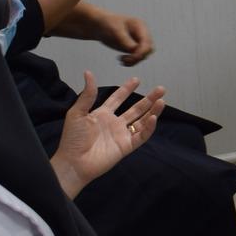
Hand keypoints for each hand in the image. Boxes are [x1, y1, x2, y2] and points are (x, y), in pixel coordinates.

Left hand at [49, 73, 165, 198]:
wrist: (74, 162)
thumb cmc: (73, 139)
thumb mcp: (77, 113)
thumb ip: (87, 95)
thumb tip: (88, 73)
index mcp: (102, 114)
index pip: (117, 99)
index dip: (126, 89)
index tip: (136, 79)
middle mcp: (114, 123)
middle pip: (135, 108)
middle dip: (148, 99)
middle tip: (160, 89)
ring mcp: (121, 135)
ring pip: (141, 121)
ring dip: (152, 111)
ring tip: (162, 100)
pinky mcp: (126, 146)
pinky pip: (141, 136)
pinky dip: (148, 127)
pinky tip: (153, 117)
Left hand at [88, 8, 155, 64]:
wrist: (99, 24)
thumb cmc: (107, 25)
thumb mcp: (115, 32)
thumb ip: (125, 41)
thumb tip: (134, 50)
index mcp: (140, 26)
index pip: (147, 42)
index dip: (141, 52)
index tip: (128, 58)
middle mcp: (142, 33)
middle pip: (148, 49)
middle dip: (138, 57)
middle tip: (124, 59)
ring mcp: (138, 40)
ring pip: (144, 55)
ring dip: (134, 60)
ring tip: (121, 60)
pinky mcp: (133, 46)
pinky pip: (137, 57)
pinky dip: (131, 61)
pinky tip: (121, 60)